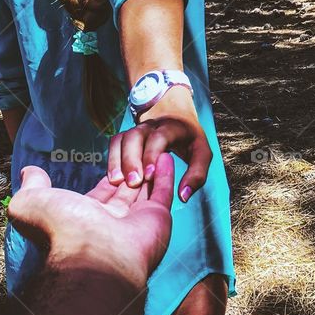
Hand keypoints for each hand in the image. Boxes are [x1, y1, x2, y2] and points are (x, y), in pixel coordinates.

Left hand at [7, 152, 174, 283]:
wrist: (92, 253)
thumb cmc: (61, 229)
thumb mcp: (33, 201)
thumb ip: (33, 185)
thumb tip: (28, 171)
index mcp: (86, 217)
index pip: (101, 192)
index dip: (109, 175)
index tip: (115, 159)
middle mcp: (112, 221)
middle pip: (125, 192)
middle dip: (131, 172)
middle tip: (139, 150)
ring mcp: (137, 221)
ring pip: (146, 190)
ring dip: (149, 169)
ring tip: (156, 147)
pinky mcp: (157, 218)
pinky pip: (163, 192)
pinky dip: (166, 174)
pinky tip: (166, 156)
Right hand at [107, 86, 211, 202]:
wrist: (177, 117)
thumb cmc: (190, 141)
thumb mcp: (202, 154)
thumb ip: (196, 175)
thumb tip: (183, 196)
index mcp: (171, 128)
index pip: (158, 137)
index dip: (152, 155)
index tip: (150, 176)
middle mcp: (151, 126)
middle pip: (135, 136)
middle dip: (131, 159)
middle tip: (134, 183)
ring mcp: (137, 129)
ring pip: (122, 139)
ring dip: (118, 160)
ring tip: (117, 182)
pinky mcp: (127, 136)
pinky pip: (114, 143)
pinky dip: (112, 159)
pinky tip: (113, 178)